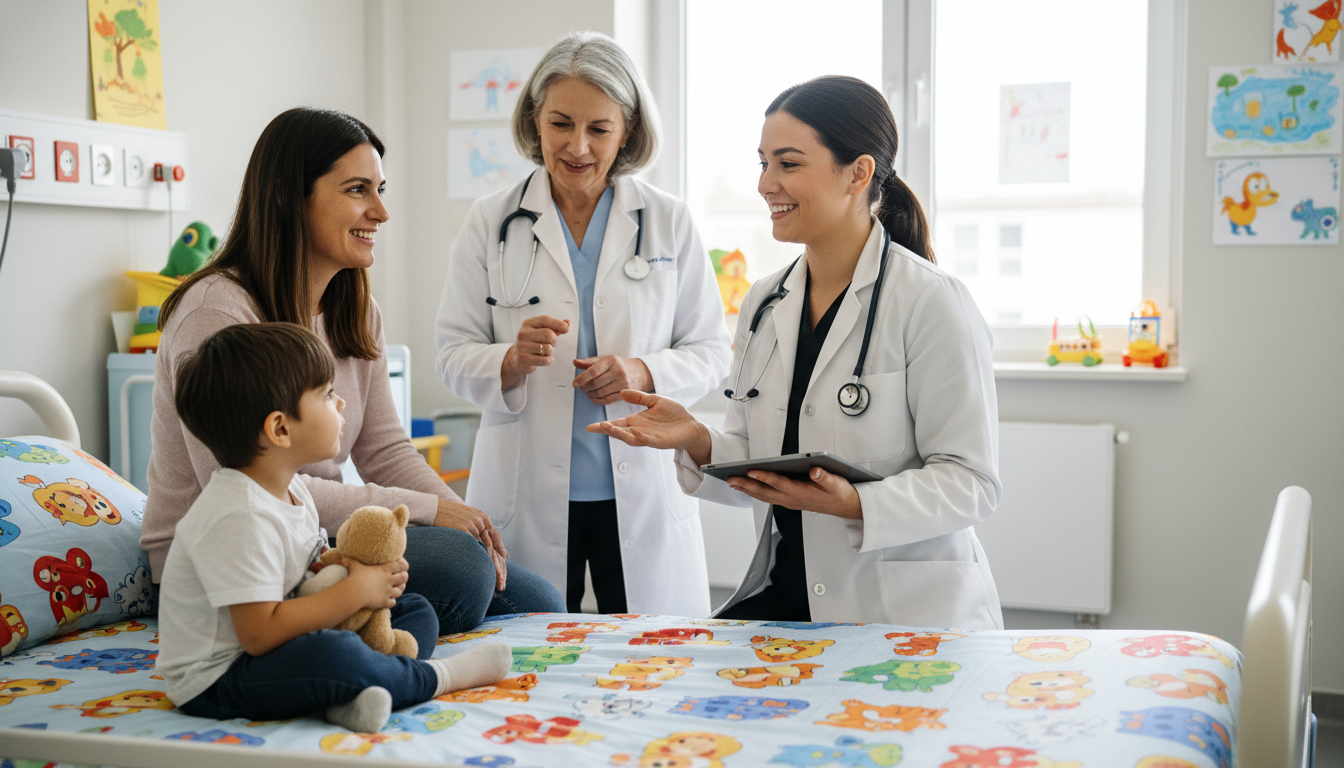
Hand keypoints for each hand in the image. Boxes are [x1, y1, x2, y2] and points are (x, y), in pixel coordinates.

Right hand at [345, 557, 408, 609]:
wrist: (354, 592)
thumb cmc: (355, 577)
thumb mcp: (354, 566)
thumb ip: (351, 561)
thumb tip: (343, 557)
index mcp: (384, 570)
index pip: (401, 564)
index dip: (403, 564)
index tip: (400, 565)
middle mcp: (389, 580)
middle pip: (404, 577)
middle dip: (404, 577)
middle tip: (400, 577)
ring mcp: (388, 592)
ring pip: (400, 590)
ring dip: (399, 589)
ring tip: (397, 588)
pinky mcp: (384, 602)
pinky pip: (393, 602)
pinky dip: (392, 601)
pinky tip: (388, 600)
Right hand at [435, 498, 507, 591]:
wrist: (434, 509)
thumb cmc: (448, 516)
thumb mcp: (467, 518)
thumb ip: (476, 528)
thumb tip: (483, 544)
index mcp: (483, 518)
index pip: (495, 538)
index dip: (501, 553)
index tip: (504, 565)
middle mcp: (481, 522)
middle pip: (493, 547)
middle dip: (498, 566)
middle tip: (502, 580)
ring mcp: (473, 526)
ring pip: (486, 550)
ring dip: (491, 567)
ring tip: (496, 581)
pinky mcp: (463, 530)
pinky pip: (473, 549)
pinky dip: (479, 561)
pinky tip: (481, 572)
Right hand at [501, 315, 569, 389]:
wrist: (517, 359)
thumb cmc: (533, 343)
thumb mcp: (541, 332)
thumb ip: (555, 327)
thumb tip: (568, 322)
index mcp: (527, 324)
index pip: (545, 319)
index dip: (558, 323)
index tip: (567, 328)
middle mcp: (523, 333)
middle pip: (548, 334)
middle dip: (554, 340)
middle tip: (552, 344)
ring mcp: (521, 346)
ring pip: (547, 348)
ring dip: (550, 352)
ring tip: (544, 352)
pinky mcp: (523, 359)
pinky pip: (545, 360)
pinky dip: (549, 360)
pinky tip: (545, 359)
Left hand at [573, 355, 653, 404]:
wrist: (641, 372)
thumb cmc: (619, 365)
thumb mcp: (606, 360)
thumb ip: (589, 362)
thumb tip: (575, 362)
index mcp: (611, 360)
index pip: (593, 371)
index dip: (582, 378)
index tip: (574, 383)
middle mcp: (618, 371)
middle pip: (596, 383)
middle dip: (585, 387)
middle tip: (581, 388)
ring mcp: (623, 383)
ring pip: (601, 393)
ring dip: (590, 394)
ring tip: (587, 392)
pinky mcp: (626, 393)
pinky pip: (607, 400)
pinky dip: (597, 401)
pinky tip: (593, 398)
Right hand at [587, 390, 712, 464]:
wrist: (690, 425)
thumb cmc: (673, 414)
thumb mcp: (654, 401)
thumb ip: (639, 397)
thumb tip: (622, 392)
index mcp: (636, 421)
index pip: (617, 424)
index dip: (603, 426)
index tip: (589, 427)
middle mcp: (639, 431)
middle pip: (619, 432)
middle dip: (608, 430)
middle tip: (597, 427)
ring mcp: (648, 437)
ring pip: (630, 438)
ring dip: (619, 434)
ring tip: (609, 428)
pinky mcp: (659, 442)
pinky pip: (647, 440)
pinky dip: (639, 437)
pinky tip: (633, 431)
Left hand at [726, 466, 862, 519]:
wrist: (846, 507)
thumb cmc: (839, 493)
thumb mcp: (836, 482)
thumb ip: (824, 476)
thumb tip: (814, 470)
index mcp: (801, 493)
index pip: (779, 483)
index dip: (764, 476)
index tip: (751, 470)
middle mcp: (792, 499)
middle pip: (765, 491)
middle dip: (746, 485)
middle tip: (730, 478)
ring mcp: (789, 502)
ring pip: (764, 496)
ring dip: (747, 490)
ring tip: (732, 482)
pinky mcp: (790, 501)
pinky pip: (768, 497)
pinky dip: (756, 492)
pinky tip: (748, 487)